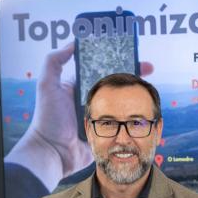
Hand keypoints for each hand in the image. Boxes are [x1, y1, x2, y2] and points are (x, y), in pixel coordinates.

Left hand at [5, 44, 155, 191]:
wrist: (54, 153)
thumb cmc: (49, 119)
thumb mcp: (47, 86)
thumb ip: (53, 62)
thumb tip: (71, 44)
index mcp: (80, 87)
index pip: (102, 70)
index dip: (116, 61)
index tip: (130, 55)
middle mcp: (92, 100)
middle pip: (116, 85)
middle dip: (132, 76)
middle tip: (149, 69)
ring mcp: (102, 117)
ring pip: (123, 103)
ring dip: (137, 96)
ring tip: (150, 86)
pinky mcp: (108, 133)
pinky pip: (124, 123)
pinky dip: (135, 116)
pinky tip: (147, 109)